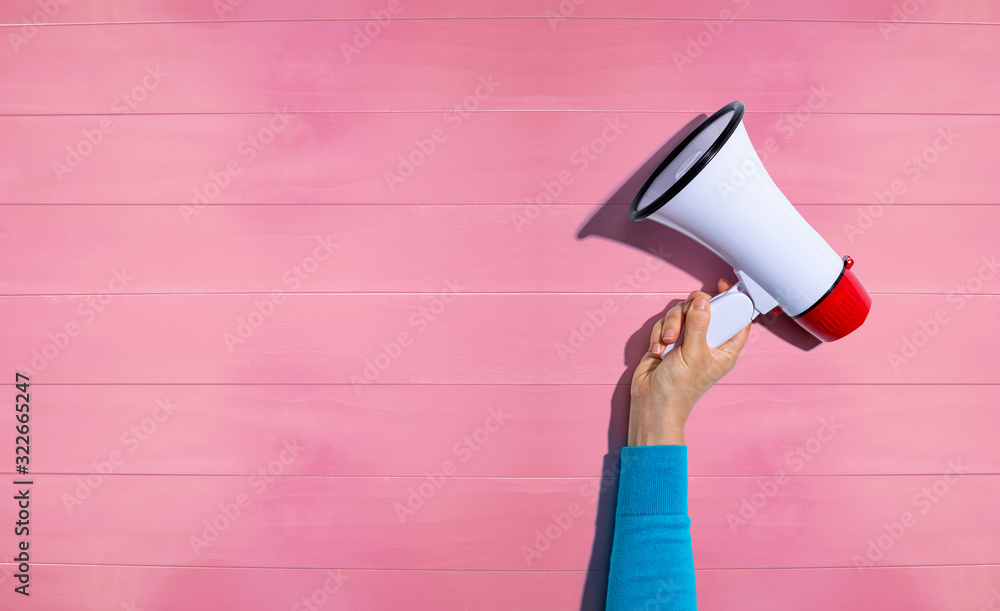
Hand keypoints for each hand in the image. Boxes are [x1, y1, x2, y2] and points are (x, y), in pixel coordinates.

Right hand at [628, 278, 750, 445]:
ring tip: (667, 342)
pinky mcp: (669, 340)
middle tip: (685, 317)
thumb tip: (702, 302)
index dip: (733, 301)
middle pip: (704, 310)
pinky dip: (659, 334)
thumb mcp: (693, 354)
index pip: (736, 319)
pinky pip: (665, 323)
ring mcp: (687, 340)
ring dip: (671, 325)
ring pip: (681, 314)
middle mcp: (707, 342)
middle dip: (690, 313)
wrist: (651, 402)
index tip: (723, 287)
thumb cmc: (679, 389)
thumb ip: (699, 325)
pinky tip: (659, 349)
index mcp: (724, 349)